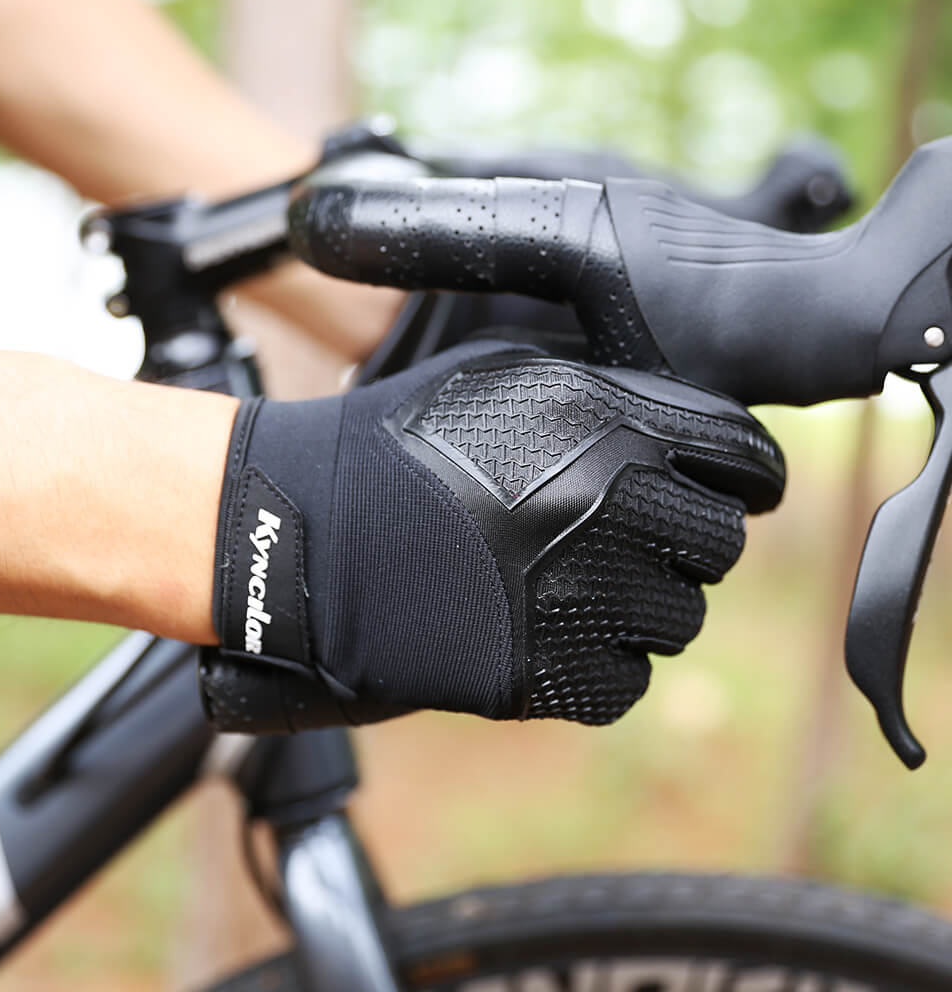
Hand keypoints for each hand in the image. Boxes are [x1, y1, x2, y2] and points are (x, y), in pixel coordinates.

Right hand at [199, 340, 784, 731]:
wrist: (305, 533)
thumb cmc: (401, 442)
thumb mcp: (506, 373)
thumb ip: (612, 392)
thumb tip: (691, 425)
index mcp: (611, 426)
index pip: (747, 459)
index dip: (746, 477)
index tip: (733, 490)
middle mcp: (613, 513)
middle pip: (721, 544)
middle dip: (686, 540)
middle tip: (631, 539)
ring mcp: (582, 601)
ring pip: (680, 618)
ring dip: (640, 603)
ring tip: (570, 583)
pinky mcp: (545, 677)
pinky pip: (627, 679)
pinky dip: (600, 660)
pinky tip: (545, 628)